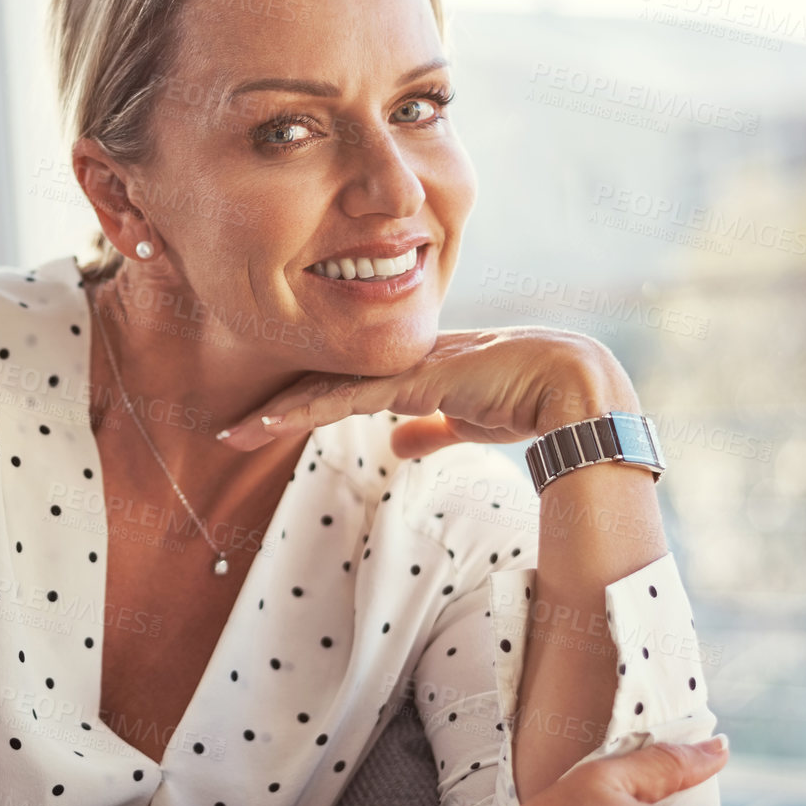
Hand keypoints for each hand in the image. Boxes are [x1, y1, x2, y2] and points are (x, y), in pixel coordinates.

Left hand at [214, 326, 637, 456]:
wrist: (573, 391)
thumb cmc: (531, 403)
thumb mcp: (467, 422)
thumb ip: (430, 430)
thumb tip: (396, 444)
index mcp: (413, 367)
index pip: (346, 384)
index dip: (306, 401)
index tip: (267, 422)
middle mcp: (400, 361)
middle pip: (324, 382)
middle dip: (277, 407)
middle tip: (231, 430)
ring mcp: (404, 367)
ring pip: (325, 390)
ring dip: (277, 415)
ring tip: (234, 434)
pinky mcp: (412, 380)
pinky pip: (346, 398)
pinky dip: (305, 412)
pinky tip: (270, 424)